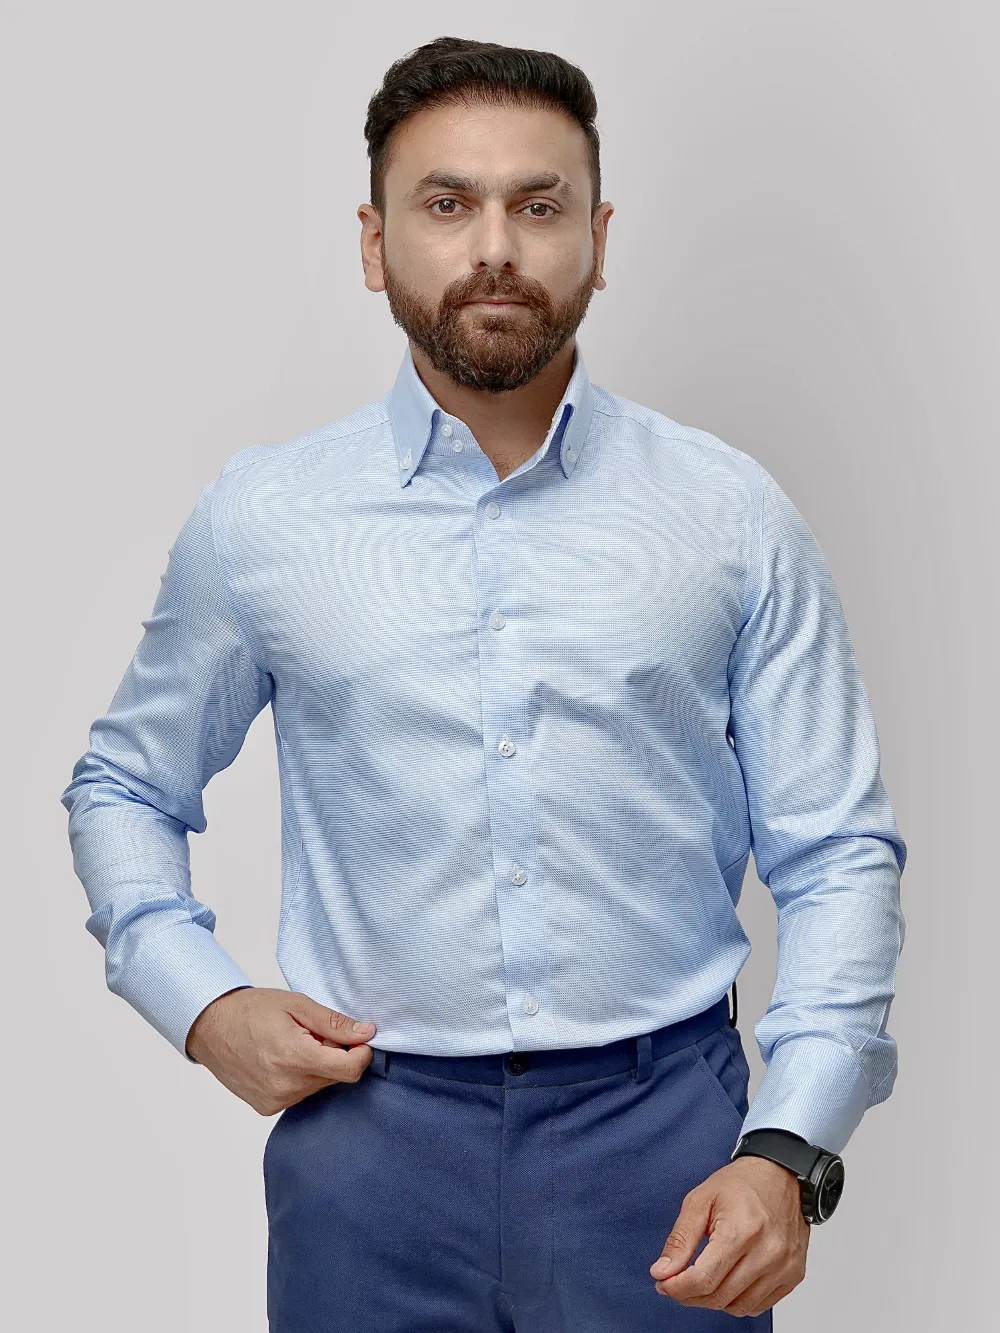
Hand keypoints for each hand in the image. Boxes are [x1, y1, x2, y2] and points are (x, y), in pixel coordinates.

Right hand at [184, 986, 377, 1114]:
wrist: (211, 1027)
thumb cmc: (251, 1010)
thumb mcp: (297, 1005)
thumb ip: (334, 1023)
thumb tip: (367, 1033)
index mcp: (294, 1058)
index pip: (350, 1070)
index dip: (361, 1052)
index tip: (358, 1037)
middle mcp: (286, 1086)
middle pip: (336, 1077)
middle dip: (335, 1055)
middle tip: (314, 1034)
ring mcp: (275, 1101)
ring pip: (319, 1086)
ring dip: (318, 1066)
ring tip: (294, 1045)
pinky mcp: (267, 1108)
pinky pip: (301, 1094)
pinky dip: (301, 1077)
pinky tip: (282, 1059)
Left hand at [649, 1155, 809, 1317]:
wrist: (780, 1175)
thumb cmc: (741, 1184)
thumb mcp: (700, 1200)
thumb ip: (680, 1239)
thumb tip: (662, 1271)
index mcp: (742, 1230)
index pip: (704, 1279)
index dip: (677, 1288)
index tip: (663, 1283)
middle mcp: (767, 1252)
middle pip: (719, 1297)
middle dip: (689, 1295)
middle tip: (675, 1282)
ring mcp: (784, 1267)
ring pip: (738, 1307)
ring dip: (713, 1300)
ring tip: (700, 1280)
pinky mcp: (792, 1275)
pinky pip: (758, 1306)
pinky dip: (737, 1302)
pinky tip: (726, 1282)